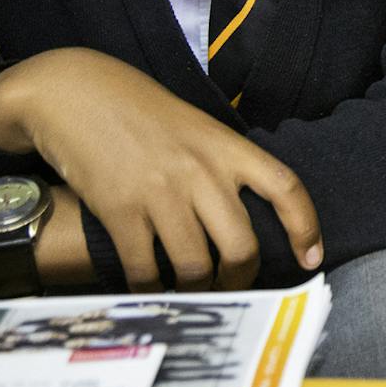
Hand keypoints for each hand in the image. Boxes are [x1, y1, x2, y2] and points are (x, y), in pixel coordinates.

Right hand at [0, 49, 321, 291]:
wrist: (74, 92)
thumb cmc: (139, 111)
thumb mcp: (195, 127)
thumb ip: (222, 164)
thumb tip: (244, 214)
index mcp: (226, 146)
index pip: (285, 187)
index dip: (306, 227)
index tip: (311, 258)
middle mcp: (201, 171)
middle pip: (242, 246)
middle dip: (241, 280)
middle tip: (233, 289)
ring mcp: (159, 192)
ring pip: (195, 267)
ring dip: (197, 292)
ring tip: (193, 295)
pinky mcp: (118, 210)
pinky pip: (144, 269)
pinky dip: (150, 290)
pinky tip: (149, 290)